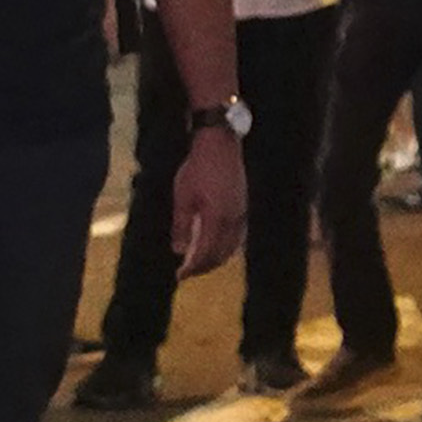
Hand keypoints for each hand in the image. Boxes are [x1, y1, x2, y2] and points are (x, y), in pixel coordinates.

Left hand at [169, 126, 245, 274]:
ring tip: (200, 263)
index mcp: (216, 218)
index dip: (192, 268)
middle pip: (220, 254)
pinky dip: (226, 248)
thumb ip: (181, 225)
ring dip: (216, 259)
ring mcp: (241, 214)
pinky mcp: (243, 208)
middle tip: (187, 272)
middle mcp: (233, 220)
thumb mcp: (182, 196)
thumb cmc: (198, 168)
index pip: (205, 253)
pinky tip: (217, 246)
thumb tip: (178, 250)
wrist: (220, 145)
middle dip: (203, 267)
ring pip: (232, 248)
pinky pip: (238, 237)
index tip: (179, 275)